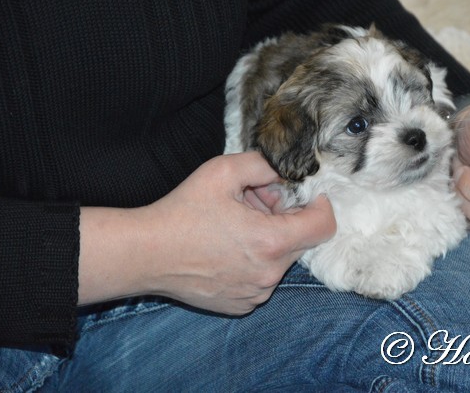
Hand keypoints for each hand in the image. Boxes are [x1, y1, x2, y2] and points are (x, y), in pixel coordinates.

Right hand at [78, 152, 335, 314]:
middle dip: (284, 218)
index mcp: (271, 242)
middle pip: (299, 240)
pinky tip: (225, 249)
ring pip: (280, 260)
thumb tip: (284, 171)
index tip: (305, 195)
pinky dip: (253, 262)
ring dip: (268, 240)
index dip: (319, 204)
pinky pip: (262, 279)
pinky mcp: (241, 305)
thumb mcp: (222, 171)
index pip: (324, 225)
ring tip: (233, 227)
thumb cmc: (182, 212)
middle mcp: (269, 274)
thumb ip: (263, 164)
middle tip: (252, 203)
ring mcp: (255, 294)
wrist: (145, 254)